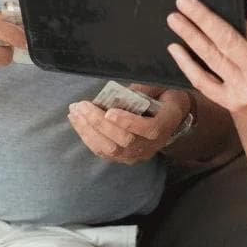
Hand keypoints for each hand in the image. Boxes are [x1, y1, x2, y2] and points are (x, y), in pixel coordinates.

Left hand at [68, 86, 189, 164]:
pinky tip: (77, 121)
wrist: (172, 118)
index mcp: (165, 125)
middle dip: (99, 123)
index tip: (109, 112)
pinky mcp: (123, 157)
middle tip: (82, 106)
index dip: (128, 122)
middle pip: (124, 141)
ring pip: (110, 149)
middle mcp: (151, 145)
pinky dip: (87, 136)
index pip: (149, 129)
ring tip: (74, 112)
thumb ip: (144, 89)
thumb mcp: (162, 89)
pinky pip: (103, 151)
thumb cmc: (165, 99)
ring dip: (88, 130)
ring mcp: (137, 154)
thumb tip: (120, 92)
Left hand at [165, 0, 246, 125]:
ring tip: (174, 20)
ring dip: (190, 38)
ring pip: (212, 60)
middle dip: (201, 20)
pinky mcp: (234, 105)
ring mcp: (245, 92)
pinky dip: (188, 66)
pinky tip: (176, 50)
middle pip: (225, 42)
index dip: (228, 14)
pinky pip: (205, 85)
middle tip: (182, 2)